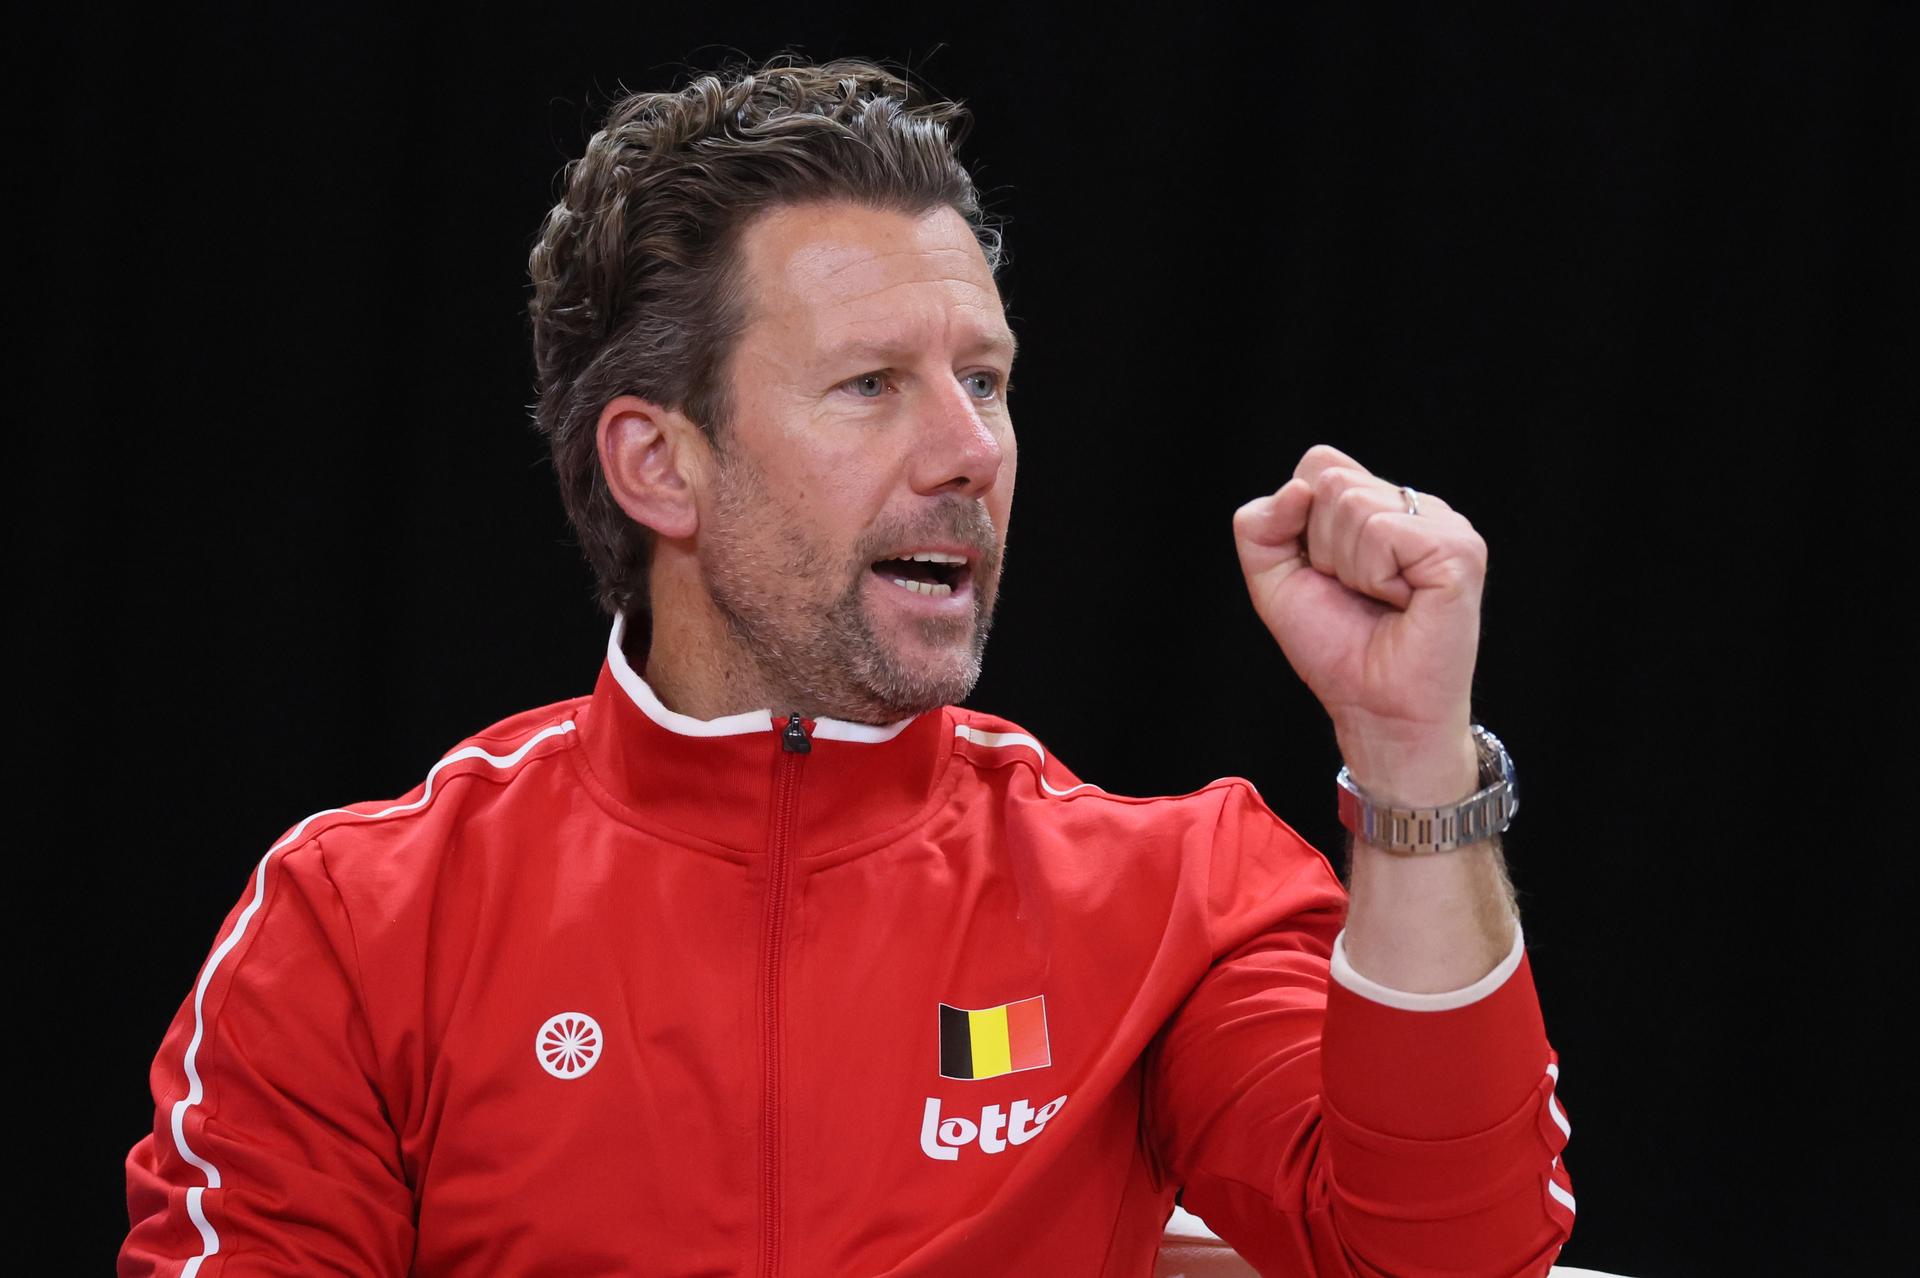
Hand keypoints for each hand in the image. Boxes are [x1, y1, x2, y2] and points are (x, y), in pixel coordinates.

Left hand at [1232, 445, 1486, 803]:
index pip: (1319, 464)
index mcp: (1382, 504)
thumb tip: (1298, 488)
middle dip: (1321, 548)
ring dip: (1348, 566)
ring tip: (1380, 599)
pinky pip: (1382, 532)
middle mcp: (1416, 506)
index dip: (1300, 523)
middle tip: (1356, 593)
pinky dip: (1374, 575)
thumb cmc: (1337, 648)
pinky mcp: (1459, 550)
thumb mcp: (1274, 580)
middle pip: (1330, 480)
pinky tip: (1402, 602)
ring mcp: (1444, 524)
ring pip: (1352, 503)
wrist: (1374, 708)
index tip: (1325, 574)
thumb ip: (1260, 526)